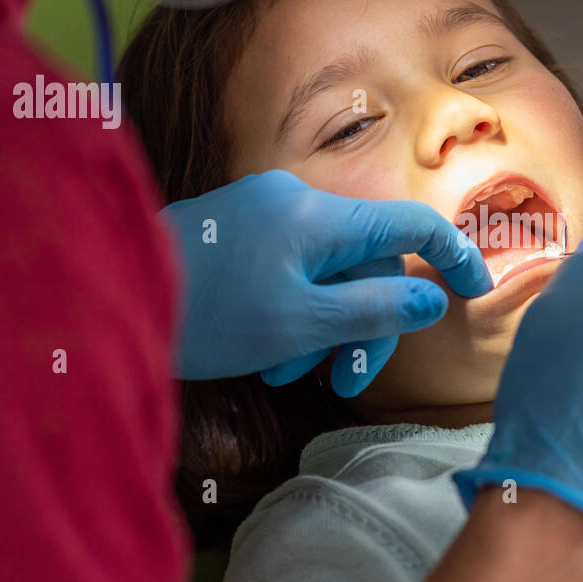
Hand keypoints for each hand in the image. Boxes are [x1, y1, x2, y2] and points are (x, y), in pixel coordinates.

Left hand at [160, 169, 490, 393]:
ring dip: (326, 328)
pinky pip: (295, 270)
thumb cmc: (205, 314)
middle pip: (368, 262)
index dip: (452, 255)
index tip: (475, 291)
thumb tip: (432, 300)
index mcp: (318, 215)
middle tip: (348, 380)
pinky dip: (297, 313)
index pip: (410, 225)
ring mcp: (266, 214)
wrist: (108, 300)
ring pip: (330, 272)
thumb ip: (374, 311)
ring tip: (290, 374)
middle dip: (366, 323)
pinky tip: (271, 356)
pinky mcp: (242, 232)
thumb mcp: (299, 325)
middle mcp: (297, 201)